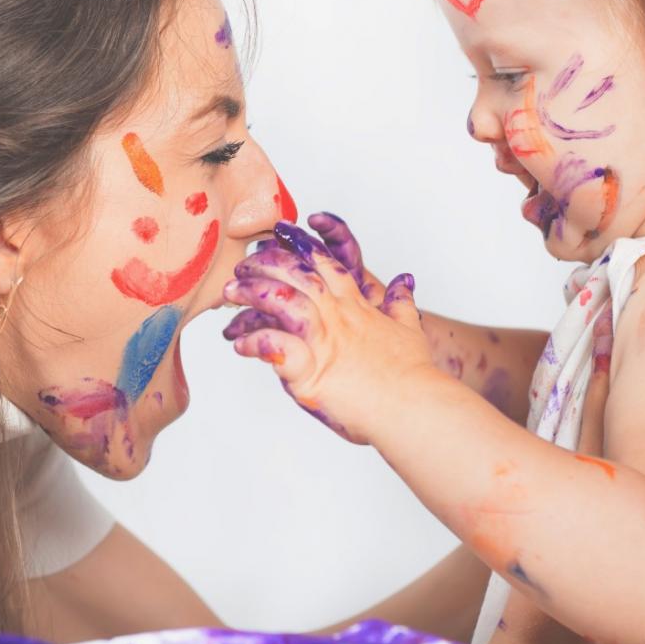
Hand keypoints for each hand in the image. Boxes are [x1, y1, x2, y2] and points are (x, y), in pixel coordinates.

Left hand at [222, 221, 434, 443]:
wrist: (413, 408)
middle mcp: (338, 317)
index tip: (281, 235)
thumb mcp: (410, 331)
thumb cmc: (412, 376)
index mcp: (357, 308)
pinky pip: (274, 347)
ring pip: (282, 300)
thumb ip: (401, 304)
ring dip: (253, 292)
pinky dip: (255, 342)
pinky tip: (241, 345)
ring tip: (230, 293)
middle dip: (266, 263)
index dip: (302, 247)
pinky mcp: (311, 371)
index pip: (326, 266)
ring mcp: (323, 341)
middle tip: (242, 264)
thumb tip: (404, 281)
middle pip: (297, 274)